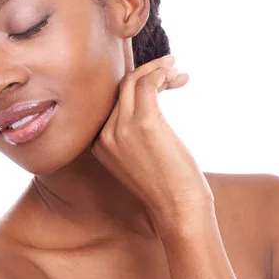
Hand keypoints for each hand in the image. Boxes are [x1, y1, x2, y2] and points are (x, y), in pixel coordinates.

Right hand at [90, 55, 213, 223]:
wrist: (179, 211)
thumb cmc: (168, 187)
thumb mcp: (140, 159)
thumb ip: (133, 135)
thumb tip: (149, 102)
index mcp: (100, 144)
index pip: (112, 101)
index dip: (136, 85)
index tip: (159, 81)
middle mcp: (104, 134)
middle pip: (120, 87)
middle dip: (147, 72)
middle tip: (171, 67)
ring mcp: (121, 129)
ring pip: (132, 81)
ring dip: (157, 69)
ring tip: (178, 70)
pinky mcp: (144, 124)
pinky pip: (147, 84)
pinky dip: (161, 74)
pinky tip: (178, 77)